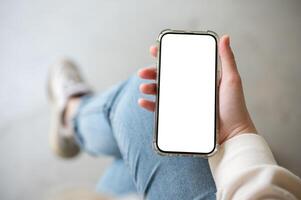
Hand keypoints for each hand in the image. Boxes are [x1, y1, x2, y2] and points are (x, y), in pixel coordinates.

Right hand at [137, 35, 256, 143]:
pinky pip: (161, 109)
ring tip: (143, 87)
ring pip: (161, 92)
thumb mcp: (232, 80)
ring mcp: (184, 102)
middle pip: (166, 77)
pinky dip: (150, 105)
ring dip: (149, 88)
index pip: (180, 63)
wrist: (232, 135)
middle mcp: (190, 88)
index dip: (166, 56)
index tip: (155, 50)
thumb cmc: (235, 108)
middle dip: (152, 72)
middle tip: (143, 72)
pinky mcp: (180, 116)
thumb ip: (227, 60)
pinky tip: (143, 101)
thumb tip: (225, 37)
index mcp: (199, 77)